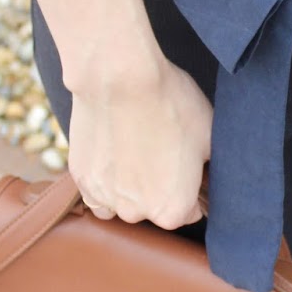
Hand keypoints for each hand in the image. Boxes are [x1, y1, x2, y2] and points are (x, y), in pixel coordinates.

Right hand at [66, 50, 212, 228]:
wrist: (119, 78)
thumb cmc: (171, 104)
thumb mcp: (211, 137)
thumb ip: (210, 169)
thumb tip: (207, 176)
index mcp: (173, 211)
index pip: (191, 211)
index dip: (193, 187)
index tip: (188, 165)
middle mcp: (136, 213)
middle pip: (155, 208)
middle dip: (162, 186)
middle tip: (161, 149)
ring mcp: (104, 197)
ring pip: (124, 202)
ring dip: (131, 186)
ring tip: (136, 149)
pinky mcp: (81, 177)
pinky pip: (97, 190)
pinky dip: (106, 178)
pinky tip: (114, 152)